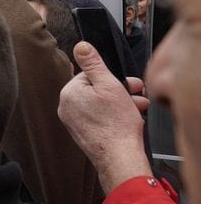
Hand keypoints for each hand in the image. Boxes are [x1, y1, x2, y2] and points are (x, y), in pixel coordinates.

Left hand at [58, 42, 151, 193]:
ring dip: (121, 104)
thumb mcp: (108, 85)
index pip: (91, 75)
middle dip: (120, 91)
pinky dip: (114, 117)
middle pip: (96, 90)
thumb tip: (80, 46)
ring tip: (137, 108)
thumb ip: (93, 63)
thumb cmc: (116, 124)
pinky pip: (99, 119)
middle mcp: (67, 107)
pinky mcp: (83, 134)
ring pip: (100, 105)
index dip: (113, 78)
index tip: (128, 83)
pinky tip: (129, 120)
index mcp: (69, 93)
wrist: (119, 157)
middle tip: (137, 94)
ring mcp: (74, 122)